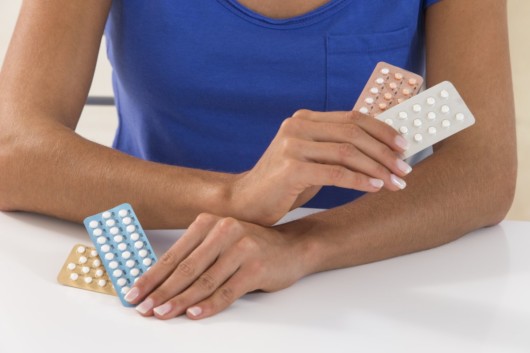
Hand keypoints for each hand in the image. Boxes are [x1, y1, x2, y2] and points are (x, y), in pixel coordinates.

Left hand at [124, 213, 306, 319]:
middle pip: (186, 268)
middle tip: (143, 308)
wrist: (291, 247)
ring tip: (162, 314)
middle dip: (161, 291)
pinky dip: (208, 305)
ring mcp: (241, 248)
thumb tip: (160, 282)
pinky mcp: (256, 267)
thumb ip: (195, 255)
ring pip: (204, 281)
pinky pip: (227, 291)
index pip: (174, 254)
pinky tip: (193, 313)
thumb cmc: (251, 247)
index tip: (134, 292)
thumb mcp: (221, 241)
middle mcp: (224, 231)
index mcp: (209, 223)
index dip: (152, 276)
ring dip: (180, 301)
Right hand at [230, 109, 411, 224]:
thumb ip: (336, 148)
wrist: (245, 201)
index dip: (382, 130)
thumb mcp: (311, 158)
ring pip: (348, 152)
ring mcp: (291, 146)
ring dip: (377, 168)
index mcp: (304, 119)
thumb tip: (379, 149)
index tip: (404, 146)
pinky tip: (374, 187)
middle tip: (404, 169)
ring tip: (395, 182)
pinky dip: (359, 180)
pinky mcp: (290, 168)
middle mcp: (297, 126)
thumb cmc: (283, 183)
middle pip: (354, 133)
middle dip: (385, 152)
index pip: (352, 118)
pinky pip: (335, 172)